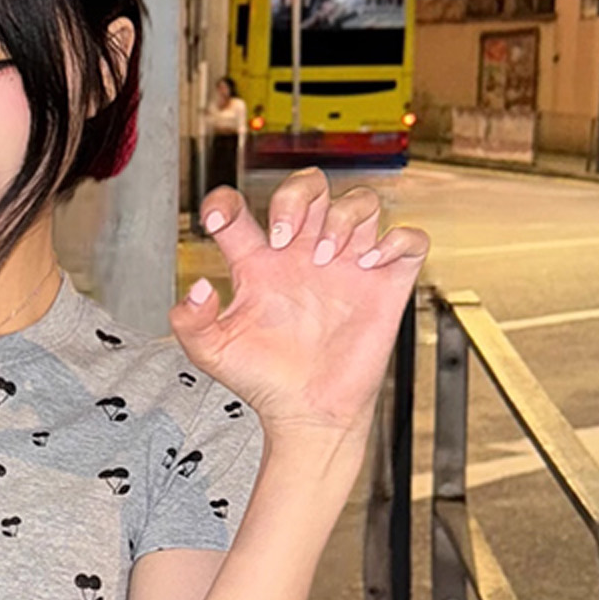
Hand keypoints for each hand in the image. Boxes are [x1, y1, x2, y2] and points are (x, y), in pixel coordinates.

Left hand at [169, 168, 427, 440]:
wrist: (305, 413)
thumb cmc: (262, 380)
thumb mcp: (212, 352)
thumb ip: (190, 320)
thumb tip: (199, 287)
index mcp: (259, 264)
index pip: (240, 209)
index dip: (225, 201)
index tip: (220, 219)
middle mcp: (303, 255)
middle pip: (310, 186)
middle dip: (297, 195)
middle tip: (286, 237)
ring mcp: (346, 266)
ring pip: (360, 202)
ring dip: (343, 216)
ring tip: (327, 258)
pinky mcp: (383, 285)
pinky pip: (408, 240)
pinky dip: (395, 242)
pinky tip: (369, 267)